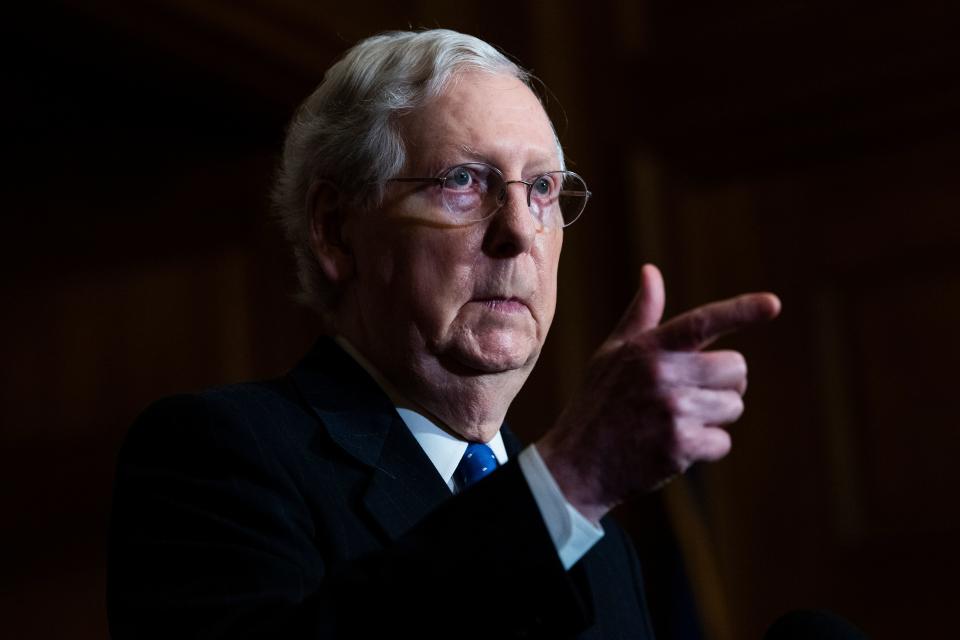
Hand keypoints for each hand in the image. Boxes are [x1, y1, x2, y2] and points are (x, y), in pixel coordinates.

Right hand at [537, 264, 780, 522]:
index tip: (774, 304)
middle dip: (722, 385)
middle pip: (735, 369)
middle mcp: (662, 373)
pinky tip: (675, 448)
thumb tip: (651, 271)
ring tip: (675, 423)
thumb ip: (641, 315)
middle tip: (689, 397)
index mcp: (649, 347)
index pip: (702, 321)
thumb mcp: (612, 353)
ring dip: (714, 418)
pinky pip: (723, 442)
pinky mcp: (679, 445)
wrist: (576, 463)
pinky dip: (706, 448)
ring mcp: (672, 409)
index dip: (741, 311)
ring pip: (733, 406)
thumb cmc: (598, 403)